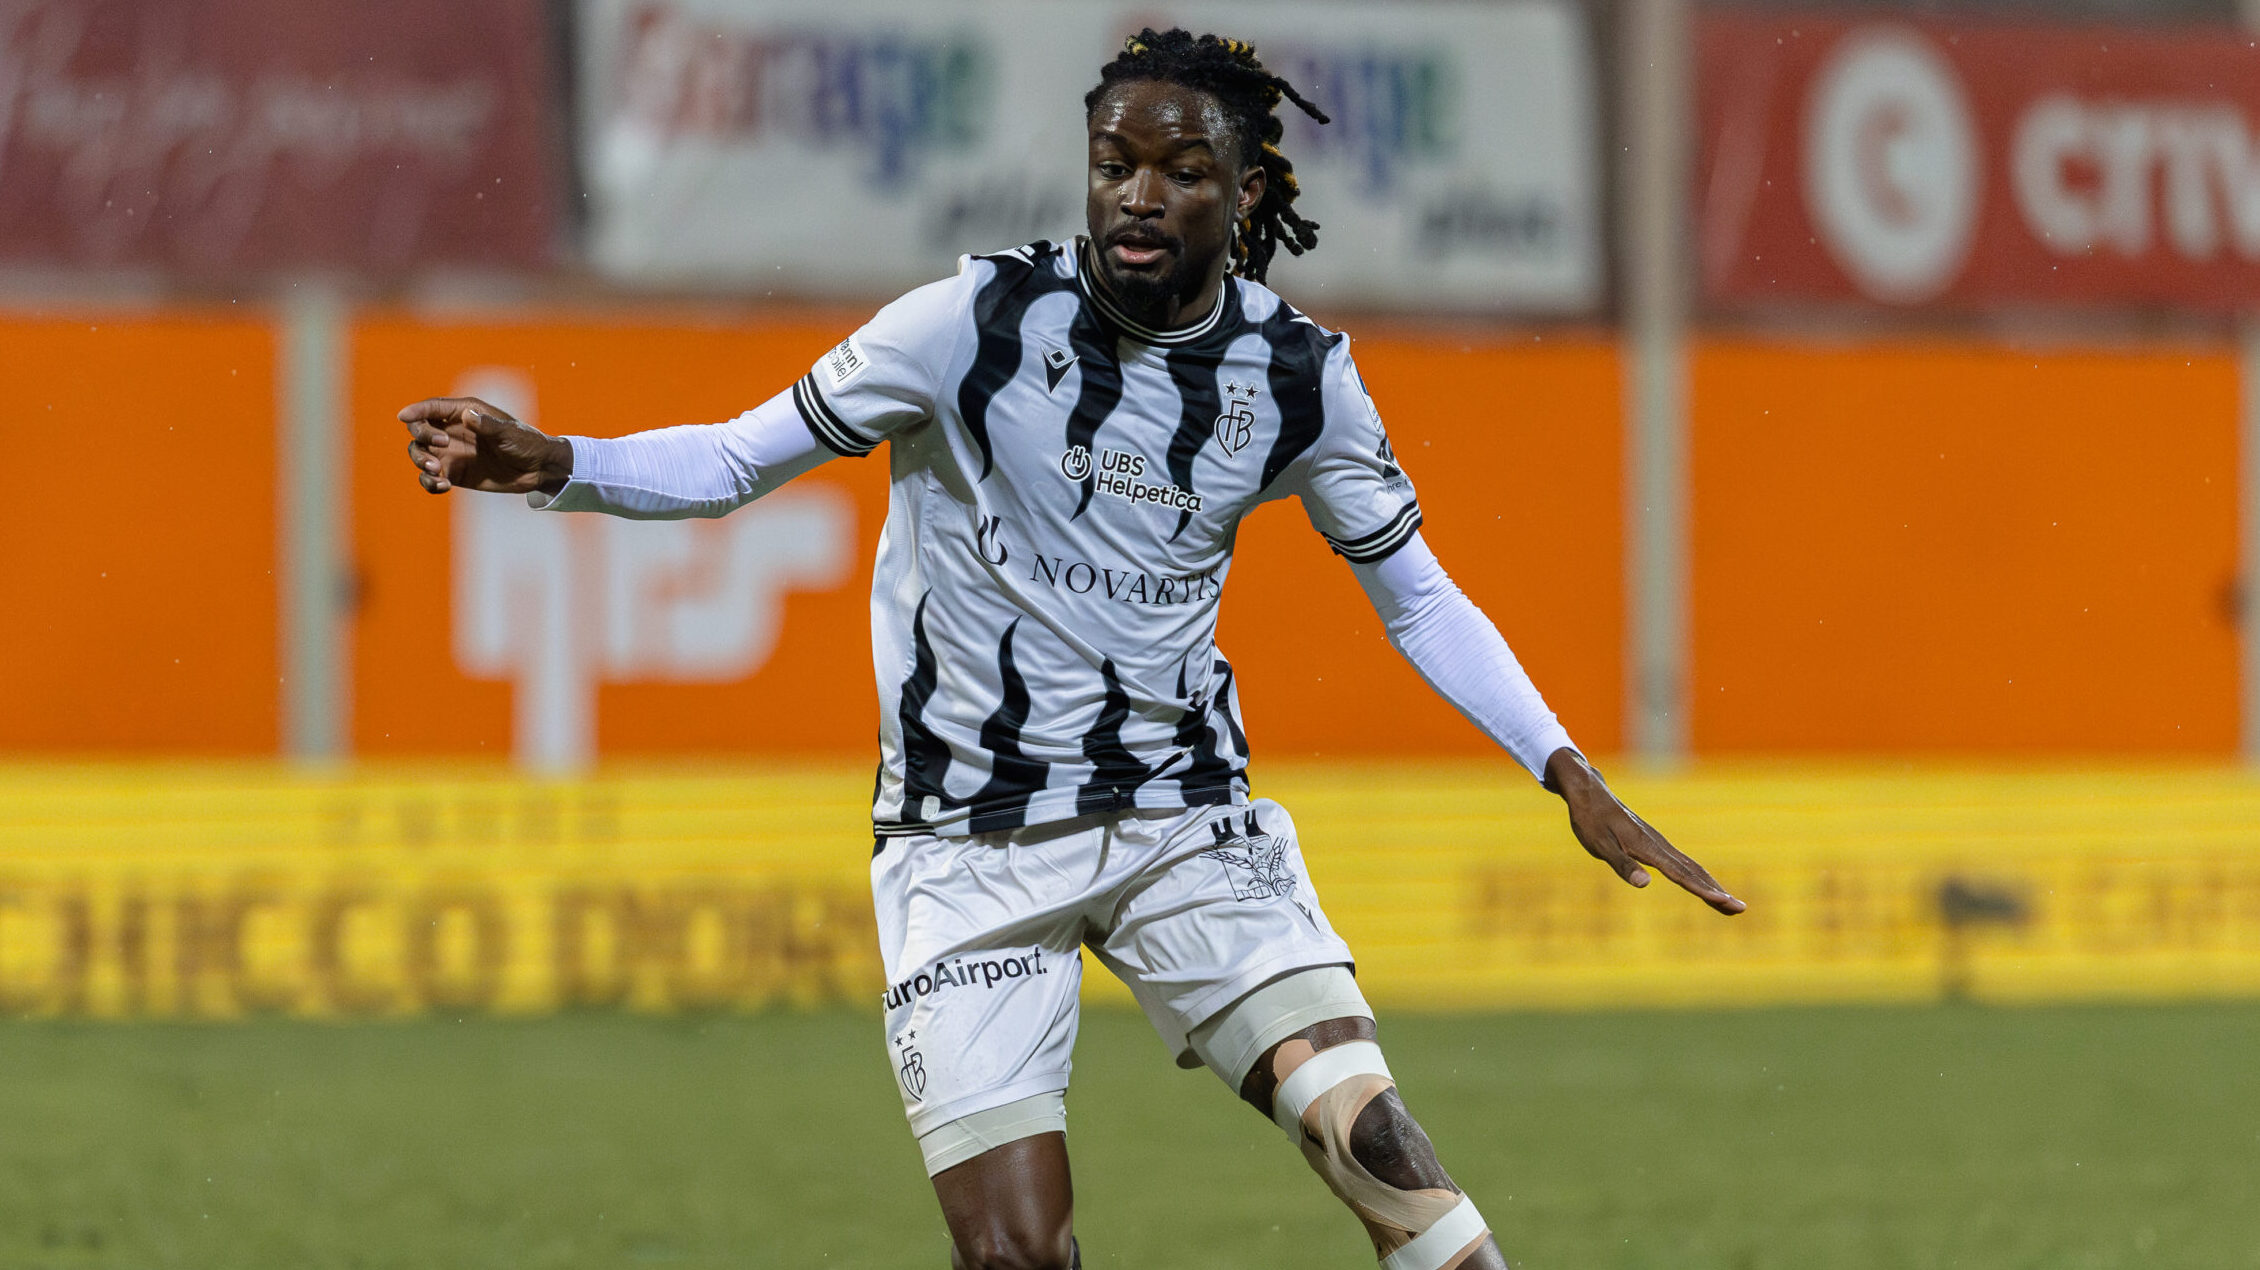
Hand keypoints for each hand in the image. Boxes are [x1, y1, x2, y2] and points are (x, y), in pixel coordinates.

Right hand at [399, 397, 572, 495]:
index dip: (415, 411)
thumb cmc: (526, 443)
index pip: (432, 408)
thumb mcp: (510, 433)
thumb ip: (488, 425)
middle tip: (439, 449)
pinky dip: (429, 482)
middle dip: (421, 437)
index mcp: (465, 412)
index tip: (403, 417)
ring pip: (419, 453)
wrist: (537, 469)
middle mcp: (452, 430)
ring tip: (437, 472)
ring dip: (420, 461)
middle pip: (419, 429)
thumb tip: (468, 416)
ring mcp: (451, 453)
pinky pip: (430, 477)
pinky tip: (443, 486)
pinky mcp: (454, 473)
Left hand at [1545, 748, 1744, 914]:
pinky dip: (1698, 876)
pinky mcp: (1654, 843)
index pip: (1681, 875)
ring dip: (1712, 885)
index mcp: (1649, 849)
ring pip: (1692, 868)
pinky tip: (1703, 884)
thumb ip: (1623, 865)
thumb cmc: (1590, 820)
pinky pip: (1682, 863)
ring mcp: (1659, 844)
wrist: (1590, 792)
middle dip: (1717, 892)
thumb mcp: (1600, 845)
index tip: (1725, 901)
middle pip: (1695, 873)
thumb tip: (1645, 884)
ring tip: (1730, 903)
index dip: (1703, 890)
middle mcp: (1660, 846)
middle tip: (1741, 909)